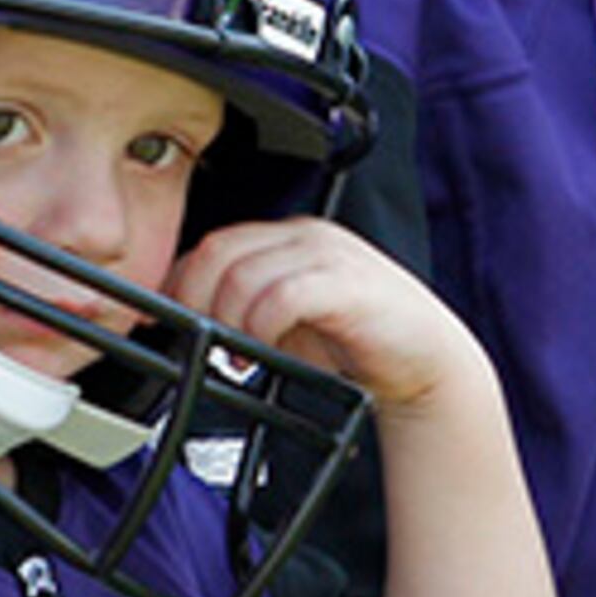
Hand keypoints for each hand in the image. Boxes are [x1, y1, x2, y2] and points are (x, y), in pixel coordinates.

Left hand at [165, 218, 482, 416]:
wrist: (427, 362)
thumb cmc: (358, 342)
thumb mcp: (287, 322)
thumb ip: (243, 309)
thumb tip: (186, 318)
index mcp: (288, 237)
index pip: (212, 245)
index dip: (180, 285)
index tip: (168, 324)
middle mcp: (305, 235)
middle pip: (218, 252)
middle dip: (196, 303)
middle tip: (202, 343)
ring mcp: (328, 254)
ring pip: (243, 274)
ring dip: (229, 322)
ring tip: (241, 355)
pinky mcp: (347, 283)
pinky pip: (281, 296)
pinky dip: (261, 327)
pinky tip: (267, 350)